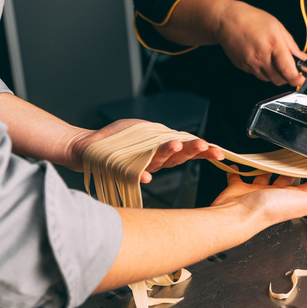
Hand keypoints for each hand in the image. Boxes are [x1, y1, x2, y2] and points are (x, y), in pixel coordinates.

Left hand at [69, 119, 223, 181]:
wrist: (88, 148)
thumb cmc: (116, 140)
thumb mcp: (142, 131)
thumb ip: (160, 135)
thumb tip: (178, 138)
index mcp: (162, 148)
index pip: (187, 149)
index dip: (203, 151)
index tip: (218, 151)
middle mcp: (155, 159)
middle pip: (178, 155)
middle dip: (191, 150)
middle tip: (204, 146)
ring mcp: (141, 165)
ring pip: (158, 160)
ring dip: (168, 153)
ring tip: (177, 145)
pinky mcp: (123, 169)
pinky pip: (132, 173)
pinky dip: (139, 175)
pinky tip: (146, 177)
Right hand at [211, 167, 306, 224]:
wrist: (239, 214)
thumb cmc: (268, 210)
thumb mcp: (304, 203)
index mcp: (290, 199)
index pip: (305, 190)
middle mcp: (273, 196)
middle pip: (284, 182)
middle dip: (289, 172)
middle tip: (294, 160)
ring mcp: (255, 192)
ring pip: (262, 178)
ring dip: (265, 170)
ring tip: (269, 159)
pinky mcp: (238, 188)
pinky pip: (238, 177)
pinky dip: (238, 171)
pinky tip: (239, 165)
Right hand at [216, 1, 306, 86]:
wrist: (227, 21)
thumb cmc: (251, 19)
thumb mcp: (277, 26)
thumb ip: (291, 44)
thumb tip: (301, 56)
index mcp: (274, 44)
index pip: (288, 71)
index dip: (297, 79)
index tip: (301, 80)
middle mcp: (262, 56)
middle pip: (279, 80)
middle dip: (287, 78)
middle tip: (289, 70)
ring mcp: (251, 63)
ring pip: (268, 79)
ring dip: (274, 75)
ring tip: (272, 60)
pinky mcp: (243, 66)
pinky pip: (257, 74)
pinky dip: (263, 70)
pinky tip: (261, 58)